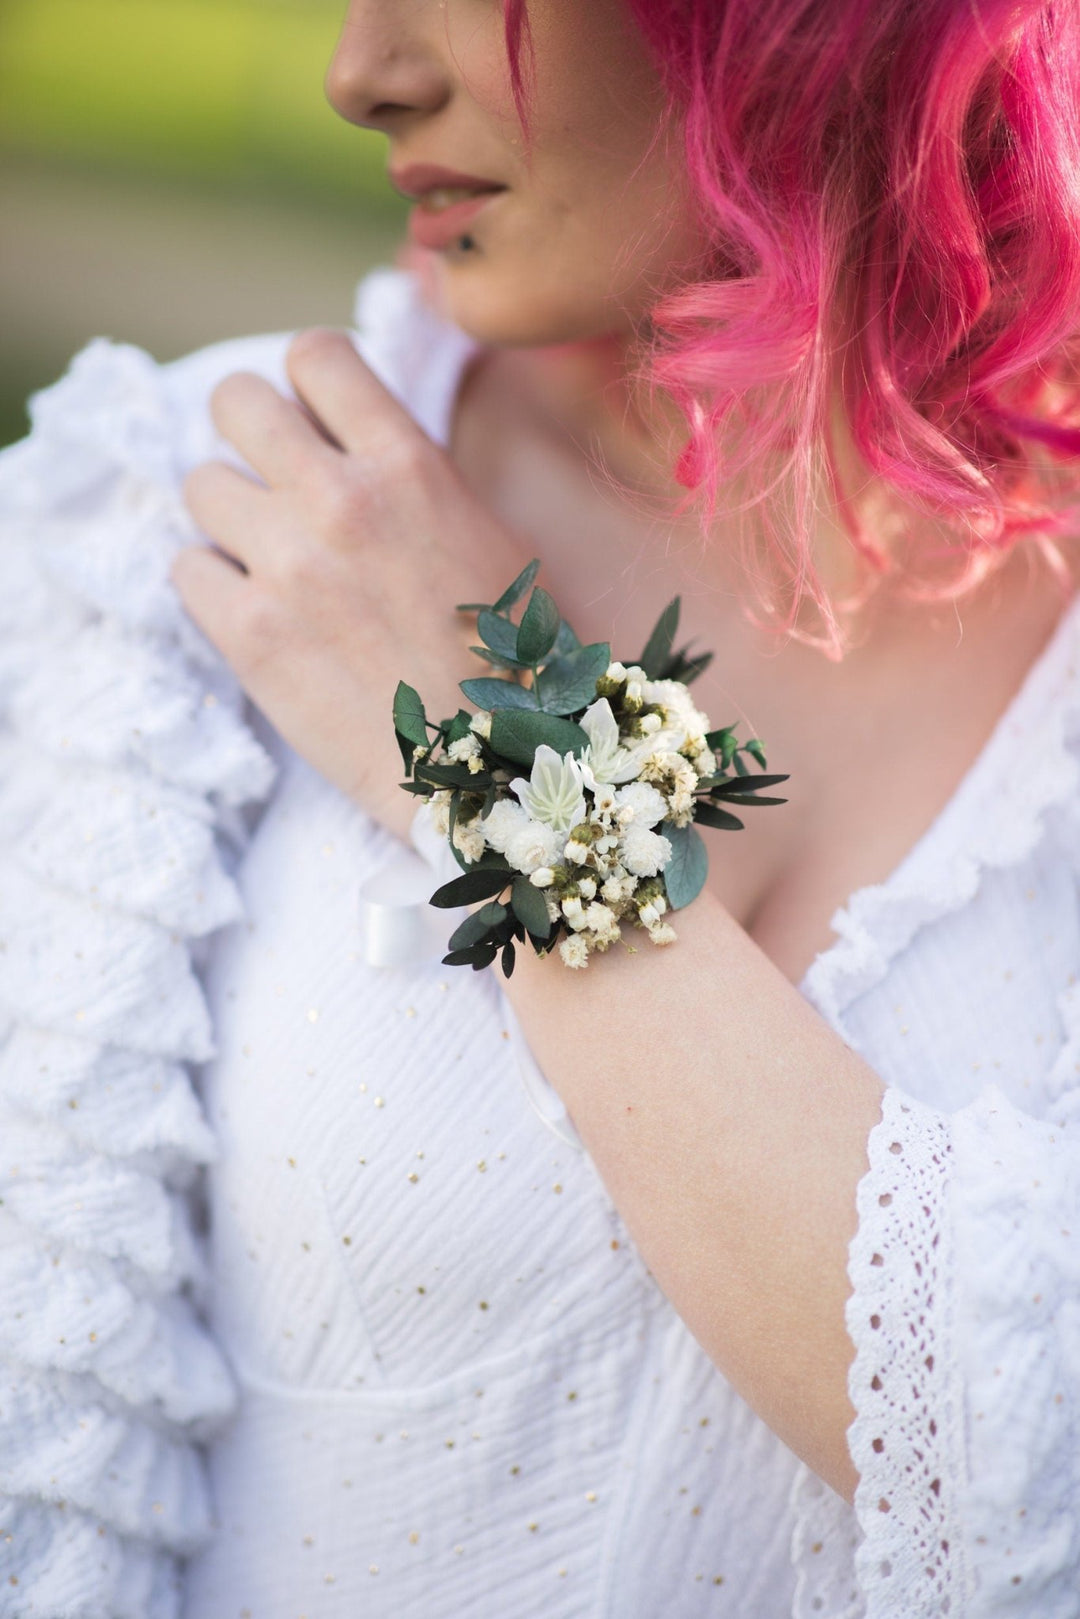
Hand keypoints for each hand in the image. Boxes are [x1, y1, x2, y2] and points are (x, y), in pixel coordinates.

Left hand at [171, 329, 526, 840]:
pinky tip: (256, 613)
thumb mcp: (487, 534)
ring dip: (230, 518)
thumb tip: (354, 445)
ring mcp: (287, 565)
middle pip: (235, 401)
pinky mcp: (248, 635)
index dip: (307, 384)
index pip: (315, 355)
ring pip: (202, 485)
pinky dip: (214, 587)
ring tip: (270, 561)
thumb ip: (414, 476)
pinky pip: (186, 569)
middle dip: (249, 434)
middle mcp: (340, 499)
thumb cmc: (512, 659)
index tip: (316, 422)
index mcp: (408, 463)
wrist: (494, 770)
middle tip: (273, 479)